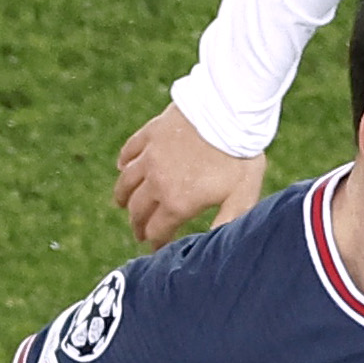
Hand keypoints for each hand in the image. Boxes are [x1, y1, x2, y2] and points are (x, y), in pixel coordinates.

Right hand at [113, 102, 267, 245]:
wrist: (227, 112)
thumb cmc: (239, 156)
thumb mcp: (242, 197)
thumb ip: (227, 223)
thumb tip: (214, 248)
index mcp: (178, 202)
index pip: (158, 231)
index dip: (156, 244)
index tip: (156, 251)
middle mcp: (157, 183)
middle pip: (138, 210)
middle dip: (138, 226)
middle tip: (139, 234)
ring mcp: (150, 157)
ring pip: (127, 182)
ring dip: (123, 197)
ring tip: (121, 205)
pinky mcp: (150, 133)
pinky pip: (129, 151)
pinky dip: (123, 162)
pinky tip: (122, 167)